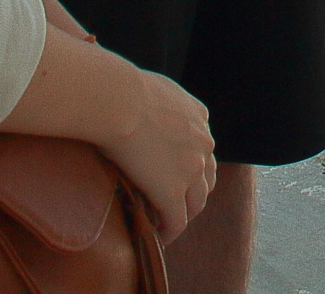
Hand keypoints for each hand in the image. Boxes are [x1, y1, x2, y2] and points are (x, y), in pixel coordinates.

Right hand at [104, 66, 216, 243]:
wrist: (118, 101)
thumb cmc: (122, 88)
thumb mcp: (153, 87)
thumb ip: (158, 100)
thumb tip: (135, 99)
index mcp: (198, 116)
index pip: (202, 146)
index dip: (191, 162)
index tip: (176, 173)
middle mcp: (203, 142)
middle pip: (206, 175)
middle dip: (194, 190)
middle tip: (177, 203)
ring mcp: (191, 169)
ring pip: (196, 201)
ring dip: (184, 213)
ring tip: (168, 223)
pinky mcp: (172, 192)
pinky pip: (176, 220)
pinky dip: (170, 231)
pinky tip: (159, 236)